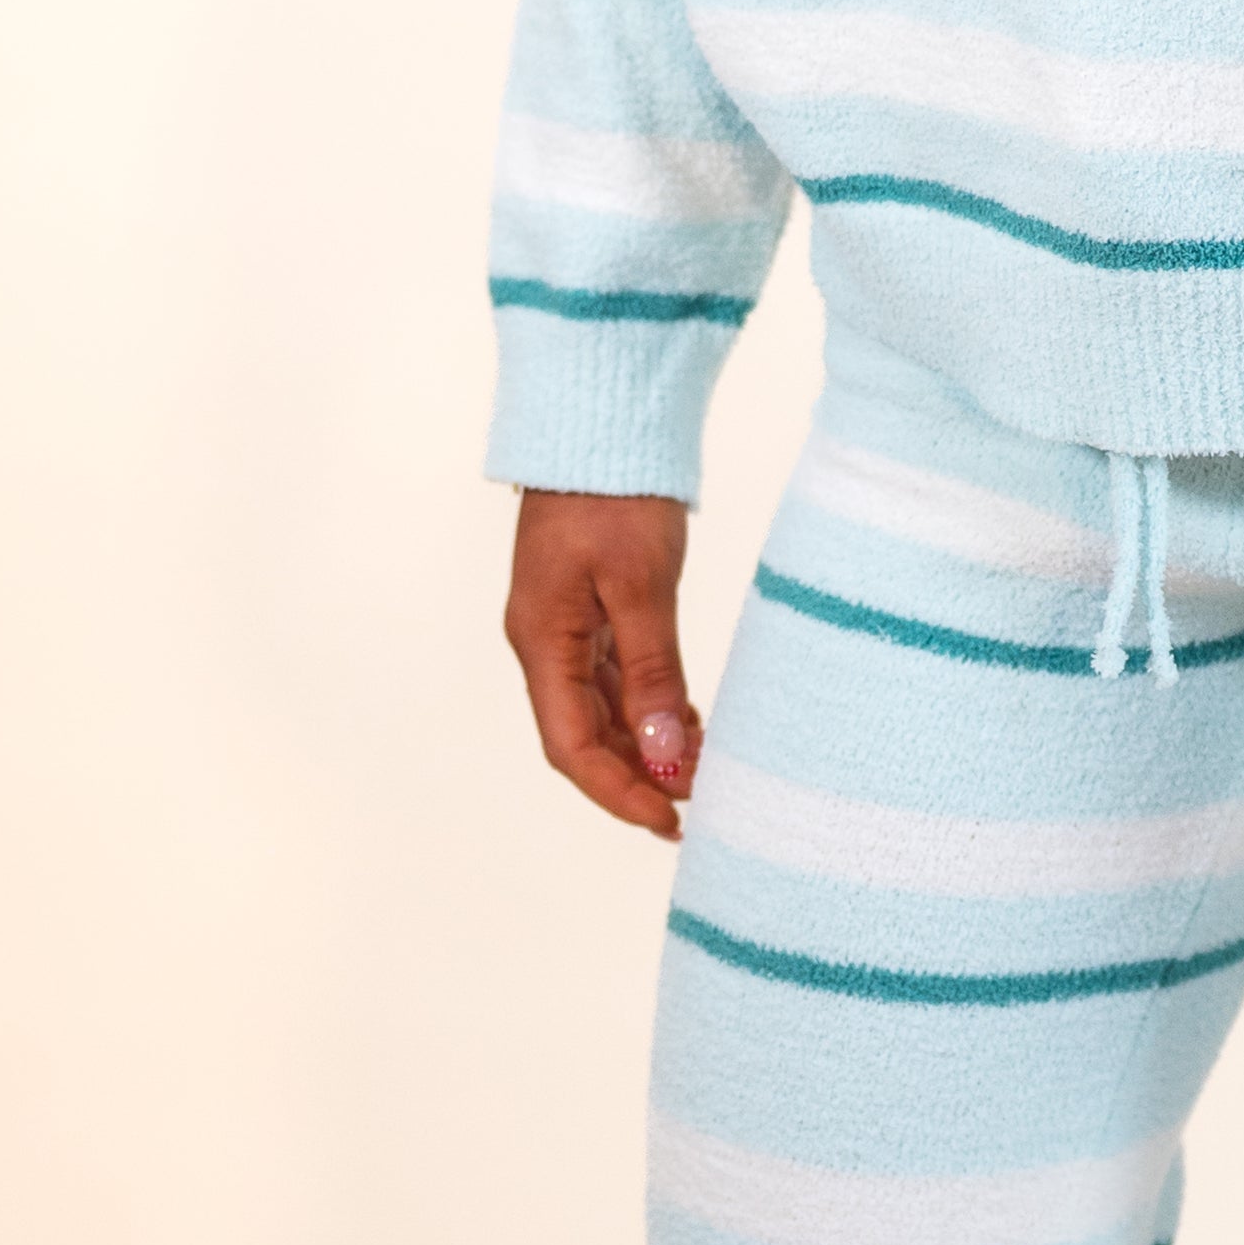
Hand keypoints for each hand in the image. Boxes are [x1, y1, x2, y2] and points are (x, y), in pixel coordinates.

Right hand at [505, 491, 701, 837]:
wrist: (598, 424)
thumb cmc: (612, 495)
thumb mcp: (639, 586)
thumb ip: (651, 671)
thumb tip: (662, 748)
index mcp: (542, 641)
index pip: (571, 745)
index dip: (618, 792)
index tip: (668, 820)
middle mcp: (544, 642)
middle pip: (584, 735)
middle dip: (636, 776)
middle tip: (696, 804)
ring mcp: (564, 626)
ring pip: (601, 710)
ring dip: (645, 744)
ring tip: (701, 767)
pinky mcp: (588, 608)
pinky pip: (614, 677)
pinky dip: (649, 706)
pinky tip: (689, 722)